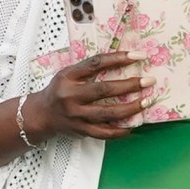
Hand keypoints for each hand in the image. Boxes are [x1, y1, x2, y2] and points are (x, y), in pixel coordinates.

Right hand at [24, 52, 148, 141]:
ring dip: (130, 108)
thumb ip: (89, 69)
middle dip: (129, 85)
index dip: (118, 58)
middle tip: (148, 81)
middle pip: (104, 89)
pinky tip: (132, 125)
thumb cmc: (59, 91)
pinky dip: (120, 130)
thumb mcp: (68, 74)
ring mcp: (76, 115)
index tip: (138, 56)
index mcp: (69, 77)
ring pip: (107, 113)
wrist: (41, 115)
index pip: (96, 63)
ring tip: (146, 102)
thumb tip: (122, 61)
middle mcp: (71, 96)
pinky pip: (104, 132)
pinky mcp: (80, 130)